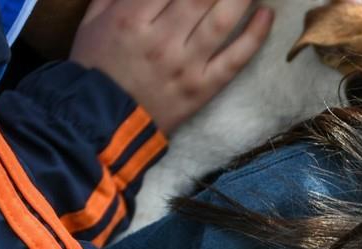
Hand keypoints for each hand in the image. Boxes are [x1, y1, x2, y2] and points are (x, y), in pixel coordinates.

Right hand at [69, 0, 274, 133]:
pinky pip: (235, 59)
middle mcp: (161, 39)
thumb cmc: (96, 65)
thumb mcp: (95, 19)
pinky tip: (266, 14)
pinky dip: (255, 35)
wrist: (101, 120)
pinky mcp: (203, 87)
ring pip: (222, 21)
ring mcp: (185, 65)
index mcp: (130, 17)